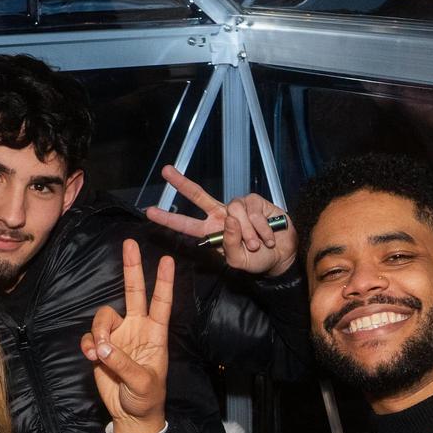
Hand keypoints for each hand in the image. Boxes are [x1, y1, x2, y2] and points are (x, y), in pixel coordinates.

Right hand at [80, 239, 174, 432]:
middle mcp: (137, 329)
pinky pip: (91, 336)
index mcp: (155, 334)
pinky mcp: (101, 347)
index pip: (161, 303)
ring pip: (103, 316)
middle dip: (131, 268)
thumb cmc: (146, 398)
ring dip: (99, 331)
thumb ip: (122, 363)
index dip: (164, 282)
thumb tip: (103, 347)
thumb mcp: (142, 382)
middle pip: (133, 292)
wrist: (130, 415)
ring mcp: (118, 336)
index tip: (168, 260)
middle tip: (130, 244)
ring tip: (100, 353)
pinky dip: (90, 344)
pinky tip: (93, 357)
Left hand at [143, 165, 296, 276]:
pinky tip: (268, 235)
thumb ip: (230, 243)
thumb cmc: (258, 260)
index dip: (168, 219)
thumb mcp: (239, 261)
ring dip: (248, 232)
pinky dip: (262, 227)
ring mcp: (237, 207)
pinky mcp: (254, 201)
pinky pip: (253, 211)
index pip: (186, 224)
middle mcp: (221, 216)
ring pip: (234, 211)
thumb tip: (229, 217)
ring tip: (259, 244)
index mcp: (212, 232)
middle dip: (181, 183)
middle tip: (165, 171)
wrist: (282, 255)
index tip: (150, 212)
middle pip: (198, 196)